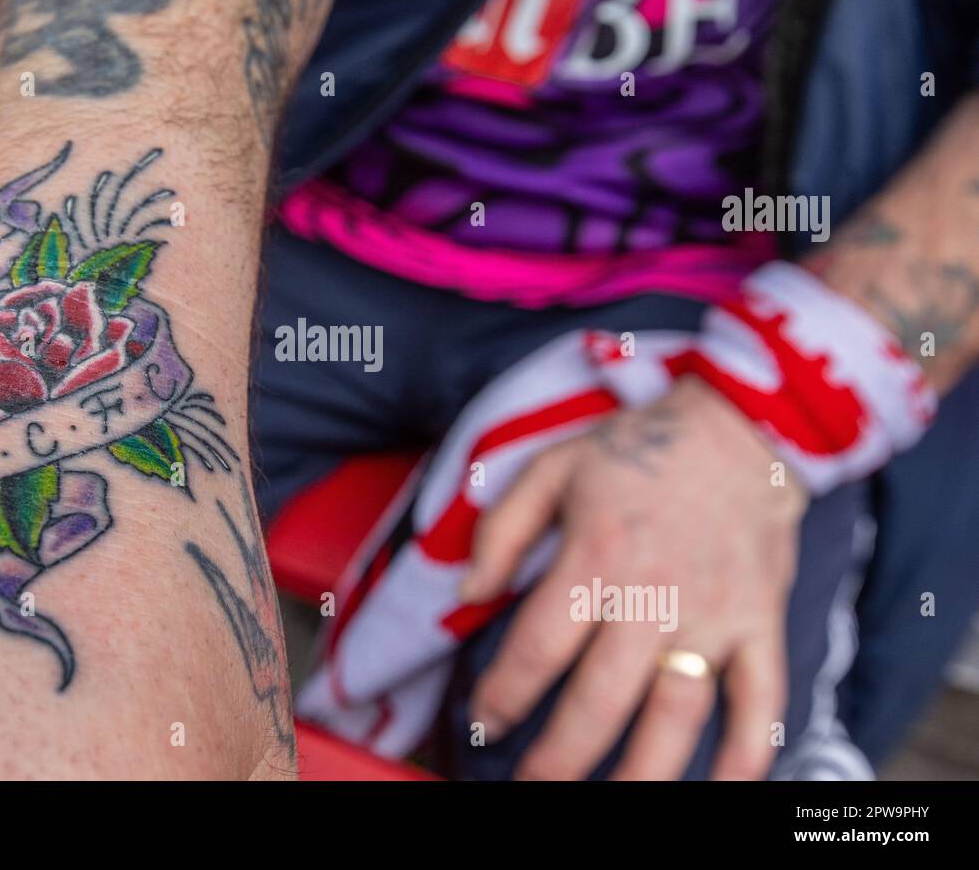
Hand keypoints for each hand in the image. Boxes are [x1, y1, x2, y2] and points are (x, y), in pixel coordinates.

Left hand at [463, 376, 807, 779]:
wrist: (742, 424)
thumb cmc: (636, 449)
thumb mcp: (552, 467)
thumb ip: (502, 530)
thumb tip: (468, 594)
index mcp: (596, 557)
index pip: (537, 649)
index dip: (504, 695)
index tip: (484, 722)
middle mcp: (655, 596)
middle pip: (600, 701)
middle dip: (559, 757)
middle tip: (532, 784)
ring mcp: (714, 616)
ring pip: (675, 716)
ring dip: (641, 773)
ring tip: (609, 805)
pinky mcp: (760, 622)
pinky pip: (761, 699)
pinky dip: (747, 752)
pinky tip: (723, 789)